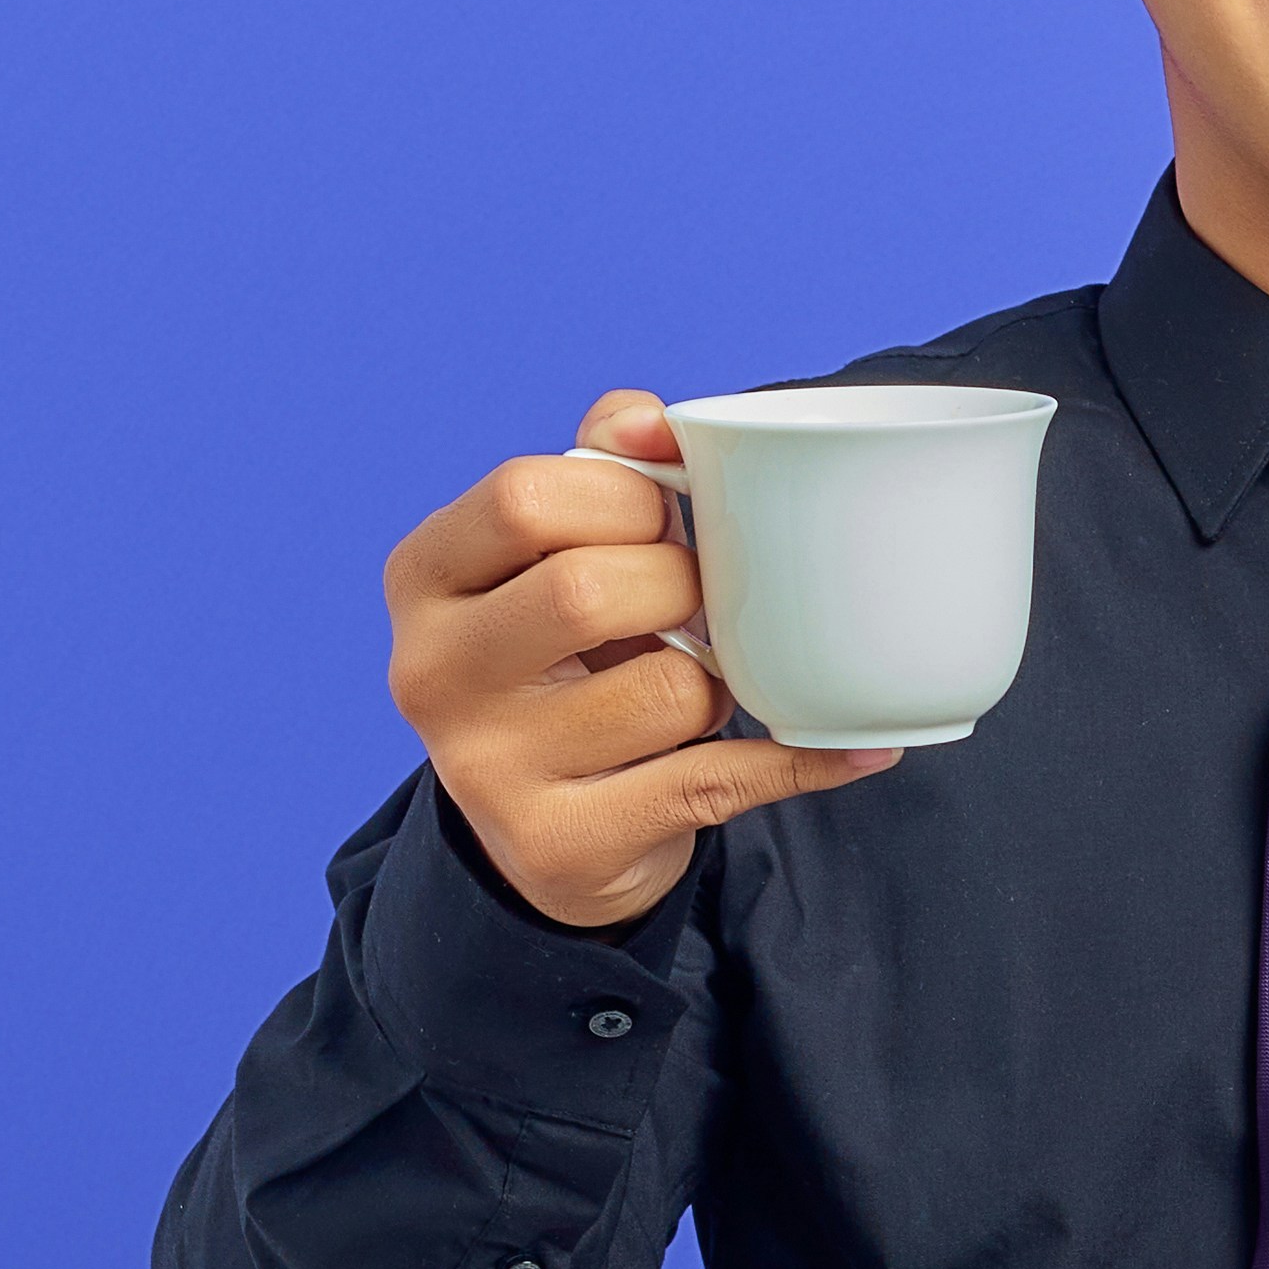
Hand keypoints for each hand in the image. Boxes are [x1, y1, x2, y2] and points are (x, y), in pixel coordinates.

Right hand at [385, 390, 901, 928]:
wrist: (547, 830)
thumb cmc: (569, 653)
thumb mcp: (557, 554)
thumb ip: (602, 463)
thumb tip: (654, 422)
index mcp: (422, 578)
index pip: (523, 496)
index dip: (623, 496)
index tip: (661, 519)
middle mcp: (430, 673)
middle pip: (586, 590)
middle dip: (680, 585)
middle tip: (699, 603)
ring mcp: (486, 770)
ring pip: (666, 690)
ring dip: (719, 682)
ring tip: (700, 685)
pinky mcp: (558, 845)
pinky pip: (715, 780)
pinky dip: (795, 759)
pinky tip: (846, 748)